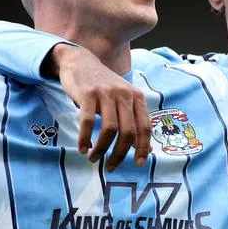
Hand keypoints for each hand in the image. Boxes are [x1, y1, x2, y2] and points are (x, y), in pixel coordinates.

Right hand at [46, 44, 150, 169]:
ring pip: (109, 129)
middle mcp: (124, 94)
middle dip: (120, 154)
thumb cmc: (103, 86)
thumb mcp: (122, 100)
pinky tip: (82, 148)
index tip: (138, 164)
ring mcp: (106, 93)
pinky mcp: (88, 94)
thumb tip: (147, 150)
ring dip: (101, 149)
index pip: (145, 127)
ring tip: (93, 158)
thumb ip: (134, 122)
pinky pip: (88, 122)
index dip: (142, 148)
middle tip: (111, 167)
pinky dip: (85, 139)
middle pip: (128, 132)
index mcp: (137, 97)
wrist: (80, 61)